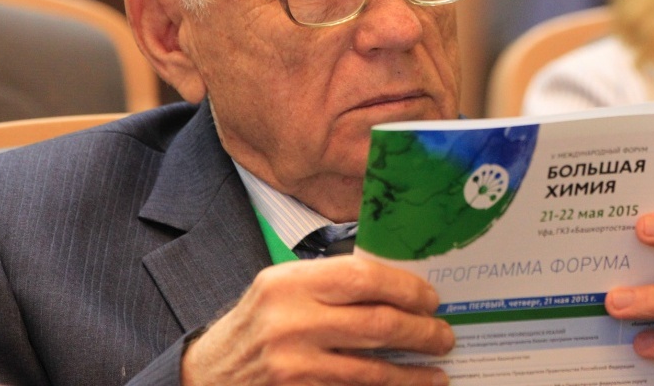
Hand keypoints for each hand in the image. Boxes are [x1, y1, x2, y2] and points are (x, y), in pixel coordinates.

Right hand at [182, 257, 453, 384]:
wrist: (209, 375)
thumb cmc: (258, 324)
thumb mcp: (283, 288)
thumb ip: (331, 284)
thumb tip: (399, 287)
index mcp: (290, 283)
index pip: (365, 277)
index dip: (407, 288)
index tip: (430, 299)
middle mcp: (292, 322)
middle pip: (379, 324)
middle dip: (422, 332)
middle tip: (444, 335)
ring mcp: (294, 365)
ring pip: (374, 370)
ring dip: (414, 373)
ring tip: (438, 371)